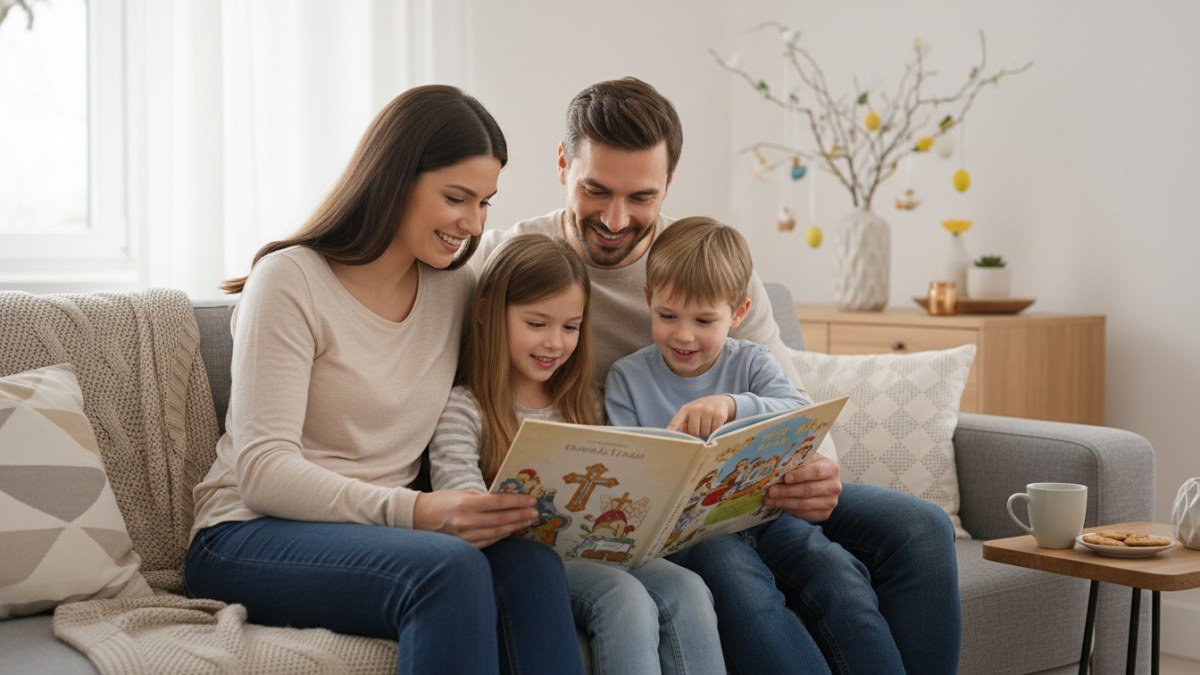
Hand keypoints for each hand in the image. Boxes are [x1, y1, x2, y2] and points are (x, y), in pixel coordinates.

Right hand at [413, 490, 538, 547]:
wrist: (418, 518)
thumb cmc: (442, 502)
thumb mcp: (462, 493)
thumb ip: (483, 497)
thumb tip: (506, 499)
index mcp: (466, 505)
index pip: (499, 503)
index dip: (517, 502)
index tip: (532, 500)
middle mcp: (467, 522)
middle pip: (502, 519)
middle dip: (521, 515)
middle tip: (535, 512)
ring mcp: (466, 537)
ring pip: (498, 532)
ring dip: (515, 526)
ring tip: (528, 521)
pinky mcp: (465, 547)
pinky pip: (489, 542)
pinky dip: (502, 536)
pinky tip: (511, 530)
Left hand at [667, 395, 736, 438]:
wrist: (719, 401)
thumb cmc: (700, 412)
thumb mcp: (690, 414)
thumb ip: (684, 425)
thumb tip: (684, 435)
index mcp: (686, 409)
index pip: (678, 419)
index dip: (673, 426)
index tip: (668, 432)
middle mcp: (696, 408)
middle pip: (694, 432)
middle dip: (697, 434)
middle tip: (700, 427)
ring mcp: (708, 410)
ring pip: (705, 433)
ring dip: (707, 433)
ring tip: (708, 424)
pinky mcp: (718, 415)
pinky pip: (715, 431)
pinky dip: (716, 431)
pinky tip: (715, 423)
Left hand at [763, 456, 841, 521]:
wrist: (822, 481)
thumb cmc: (810, 467)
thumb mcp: (806, 460)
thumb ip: (795, 463)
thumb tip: (775, 470)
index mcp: (831, 469)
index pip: (815, 472)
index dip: (800, 475)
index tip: (785, 478)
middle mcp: (835, 486)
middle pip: (808, 490)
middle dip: (786, 491)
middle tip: (770, 491)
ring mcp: (831, 502)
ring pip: (805, 504)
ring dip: (784, 502)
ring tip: (769, 500)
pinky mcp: (825, 514)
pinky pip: (805, 514)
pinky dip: (789, 510)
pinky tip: (778, 505)